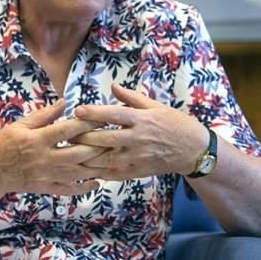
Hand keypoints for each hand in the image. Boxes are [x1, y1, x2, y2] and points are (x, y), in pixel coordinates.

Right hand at [0, 99, 107, 195]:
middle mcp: (43, 159)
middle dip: (97, 147)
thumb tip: (65, 102)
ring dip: (96, 168)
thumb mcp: (20, 125)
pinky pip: (67, 190)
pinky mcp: (45, 188)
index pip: (67, 130)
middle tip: (115, 140)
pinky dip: (83, 187)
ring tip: (112, 161)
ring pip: (76, 173)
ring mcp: (45, 176)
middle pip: (76, 154)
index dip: (86, 124)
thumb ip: (44, 115)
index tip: (103, 118)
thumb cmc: (3, 144)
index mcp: (37, 140)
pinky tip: (97, 182)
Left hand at [71, 84, 207, 179]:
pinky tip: (87, 169)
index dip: (95, 112)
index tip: (78, 110)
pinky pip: (116, 173)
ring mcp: (139, 157)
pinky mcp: (140, 171)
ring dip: (88, 157)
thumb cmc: (174, 123)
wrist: (193, 149)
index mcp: (142, 119)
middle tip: (67, 134)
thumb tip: (112, 86)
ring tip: (71, 153)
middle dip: (85, 137)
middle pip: (107, 138)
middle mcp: (139, 138)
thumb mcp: (155, 106)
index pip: (114, 114)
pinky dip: (100, 172)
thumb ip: (132, 97)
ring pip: (108, 159)